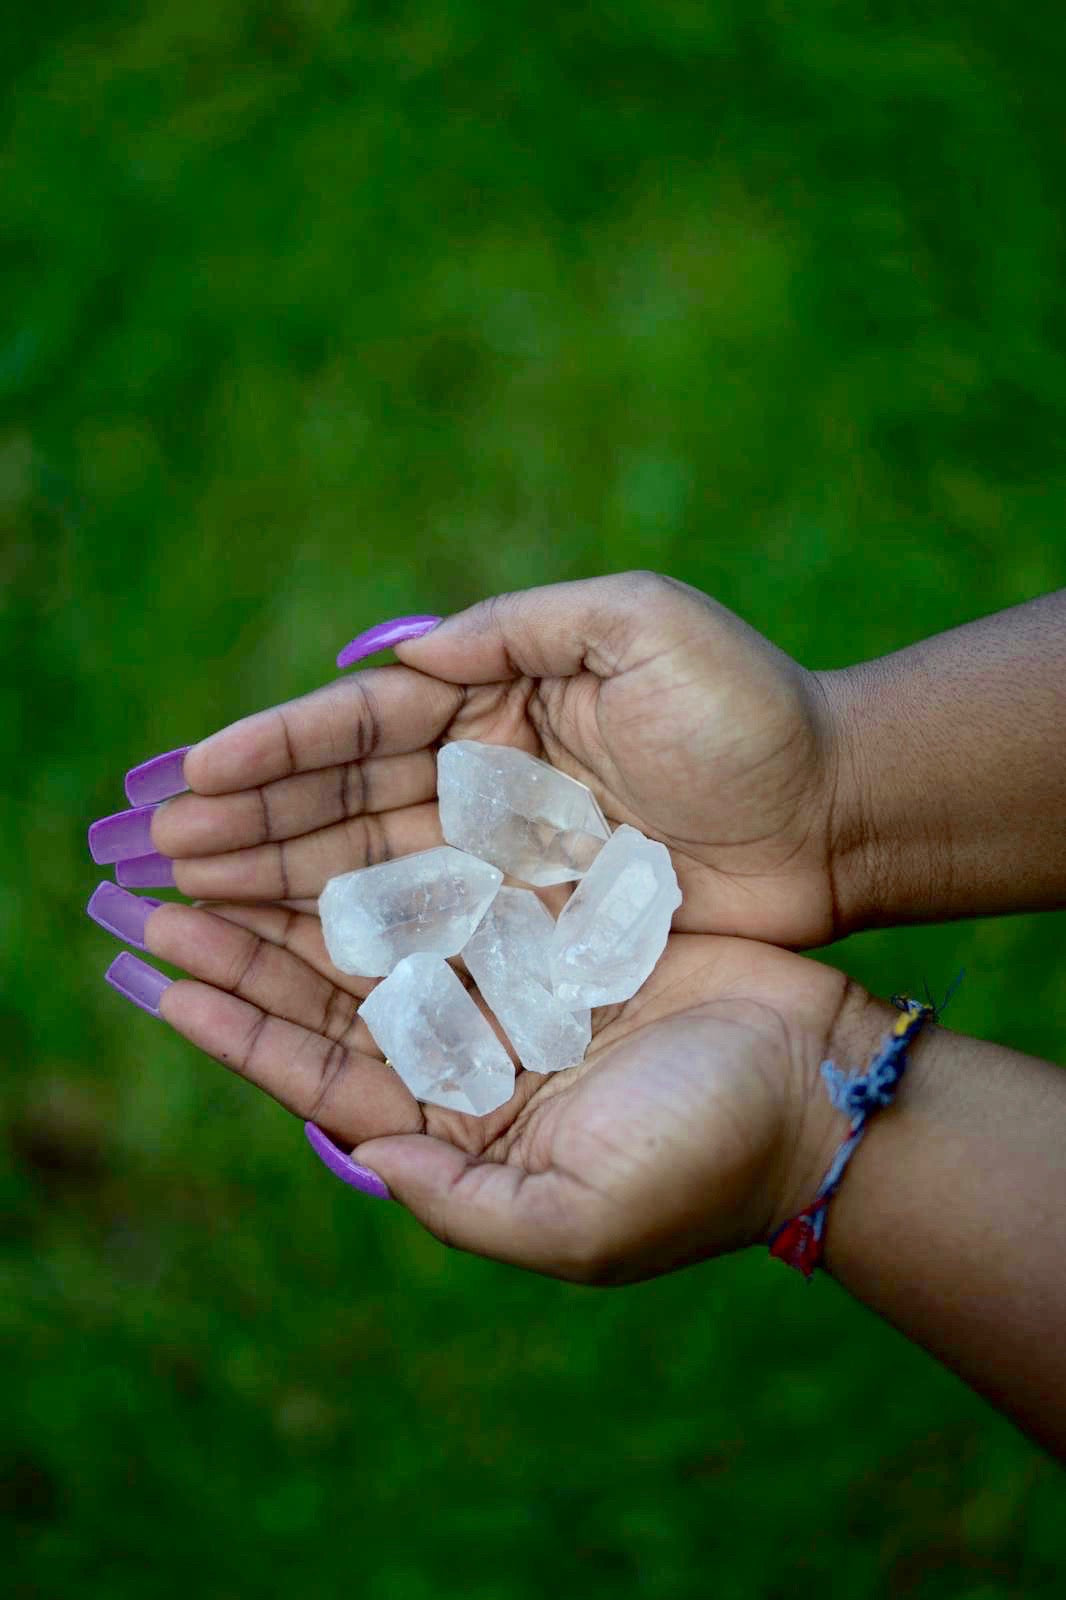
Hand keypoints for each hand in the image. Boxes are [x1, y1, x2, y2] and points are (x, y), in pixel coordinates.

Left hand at [138, 898, 849, 1281]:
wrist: (821, 1086)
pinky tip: (338, 820)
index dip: (238, 1030)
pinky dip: (396, 854)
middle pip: (333, 993)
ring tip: (221, 850)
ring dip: (301, 892)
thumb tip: (357, 1154)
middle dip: (246, 947)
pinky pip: (455, 882)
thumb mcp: (574, 1218)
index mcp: (460, 1130)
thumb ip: (456, 1199)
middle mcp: (472, 1055)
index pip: (322, 1074)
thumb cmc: (704, 1162)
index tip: (160, 981)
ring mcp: (512, 984)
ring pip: (380, 929)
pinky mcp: (556, 925)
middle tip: (155, 898)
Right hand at [149, 573, 841, 945]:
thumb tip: (405, 651)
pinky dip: (350, 946)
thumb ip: (519, 626)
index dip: (276, 749)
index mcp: (497, 700)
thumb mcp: (640, 623)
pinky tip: (278, 958)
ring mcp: (504, 860)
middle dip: (249, 826)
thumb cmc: (749, 710)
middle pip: (342, 805)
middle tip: (153, 851)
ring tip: (184, 900)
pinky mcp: (535, 928)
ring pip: (365, 875)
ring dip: (274, 888)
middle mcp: (484, 781)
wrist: (836, 813)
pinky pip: (426, 937)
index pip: (362, 724)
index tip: (194, 773)